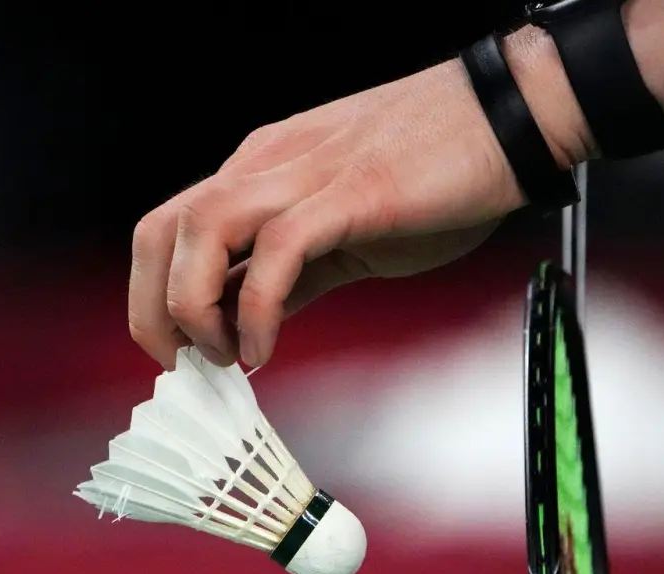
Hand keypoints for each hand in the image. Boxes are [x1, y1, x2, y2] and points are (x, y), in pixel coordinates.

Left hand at [127, 30, 584, 369]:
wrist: (511, 119)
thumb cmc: (441, 169)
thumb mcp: (345, 229)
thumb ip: (295, 274)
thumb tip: (255, 324)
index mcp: (260, 171)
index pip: (170, 230)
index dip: (156, 296)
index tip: (181, 351)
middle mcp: (265, 167)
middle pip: (161, 231)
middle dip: (153, 309)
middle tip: (185, 364)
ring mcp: (302, 177)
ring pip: (200, 233)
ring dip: (194, 307)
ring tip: (225, 356)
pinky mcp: (346, 195)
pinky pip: (275, 254)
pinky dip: (255, 310)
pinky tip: (266, 350)